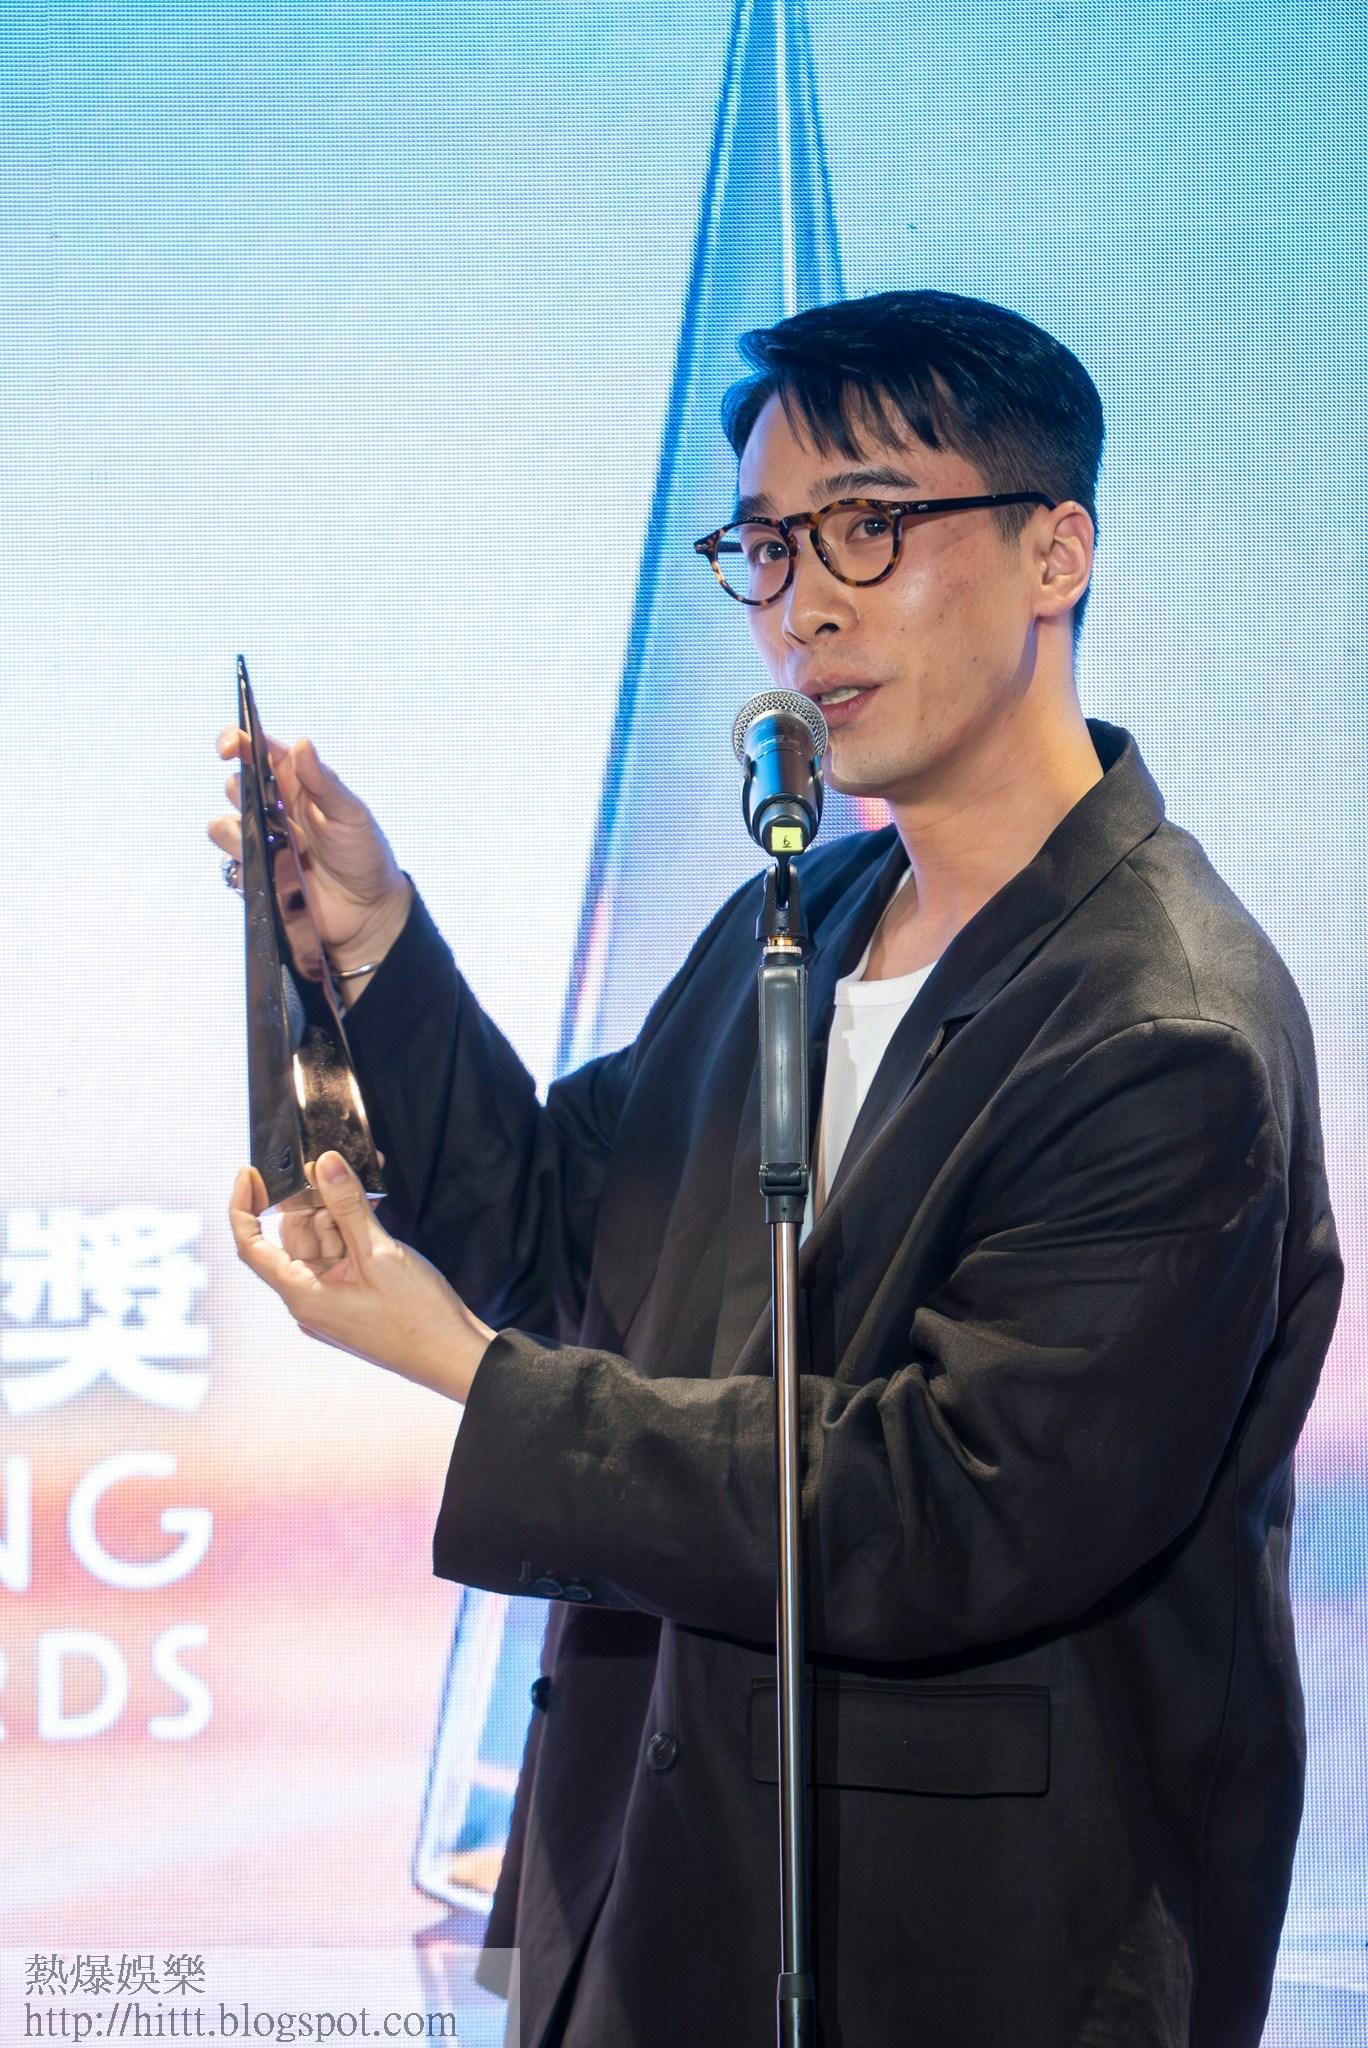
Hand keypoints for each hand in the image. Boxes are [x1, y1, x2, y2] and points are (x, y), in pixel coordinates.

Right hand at [208, 726, 412, 968]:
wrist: (367, 911)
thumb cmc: (364, 855)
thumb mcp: (351, 815)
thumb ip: (324, 782)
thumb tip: (301, 744)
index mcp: (296, 785)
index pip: (257, 752)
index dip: (236, 742)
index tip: (228, 747)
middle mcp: (273, 809)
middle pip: (233, 786)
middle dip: (243, 794)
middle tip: (279, 815)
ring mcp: (261, 842)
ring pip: (222, 826)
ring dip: (247, 836)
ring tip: (290, 851)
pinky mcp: (254, 873)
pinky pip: (230, 865)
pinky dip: (248, 868)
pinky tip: (278, 875)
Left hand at [230, 1151, 494, 1403]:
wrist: (453, 1356)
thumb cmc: (416, 1316)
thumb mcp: (379, 1253)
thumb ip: (347, 1206)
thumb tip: (323, 1163)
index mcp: (302, 1295)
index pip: (251, 1246)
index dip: (243, 1207)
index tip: (249, 1172)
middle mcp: (310, 1299)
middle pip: (293, 1237)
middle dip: (311, 1199)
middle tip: (333, 1163)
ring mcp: (333, 1299)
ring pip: (322, 1242)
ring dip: (338, 1210)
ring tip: (363, 1179)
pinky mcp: (355, 1297)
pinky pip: (343, 1254)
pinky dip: (353, 1229)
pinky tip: (372, 1206)